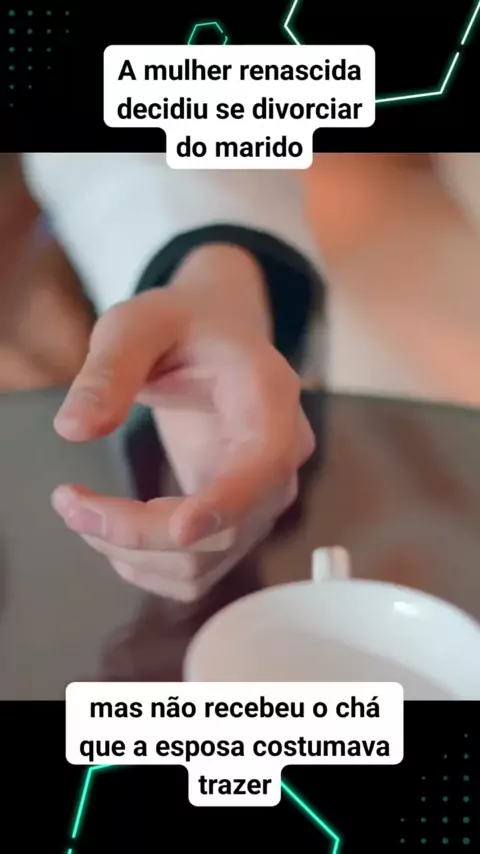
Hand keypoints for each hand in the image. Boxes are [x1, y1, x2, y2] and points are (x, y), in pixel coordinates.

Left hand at [51, 245, 314, 600]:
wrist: (212, 341)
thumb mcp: (137, 324)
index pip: (266, 462)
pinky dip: (144, 563)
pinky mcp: (236, 522)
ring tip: (78, 508)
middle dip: (138, 531)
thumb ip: (108, 368)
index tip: (179, 529)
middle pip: (224, 528)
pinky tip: (109, 526)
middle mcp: (279, 455)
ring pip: (204, 561)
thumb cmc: (180, 324)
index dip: (228, 502)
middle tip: (68, 500)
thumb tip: (73, 428)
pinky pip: (196, 570)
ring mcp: (261, 496)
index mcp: (269, 396)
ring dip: (131, 552)